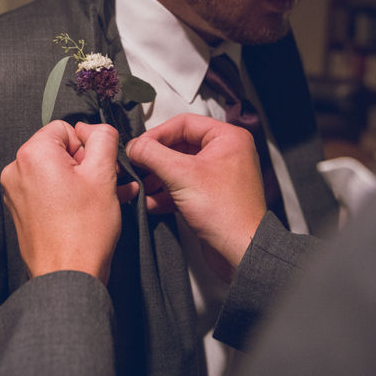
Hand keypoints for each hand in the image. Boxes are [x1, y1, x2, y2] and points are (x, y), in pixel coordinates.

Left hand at [0, 121, 120, 284]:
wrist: (68, 276)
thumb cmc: (85, 230)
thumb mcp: (104, 173)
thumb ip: (103, 138)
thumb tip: (94, 128)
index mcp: (33, 154)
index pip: (66, 128)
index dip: (88, 146)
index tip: (98, 169)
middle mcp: (17, 169)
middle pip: (60, 149)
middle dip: (86, 164)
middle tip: (105, 185)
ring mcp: (16, 192)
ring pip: (56, 171)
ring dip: (82, 180)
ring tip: (105, 199)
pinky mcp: (21, 210)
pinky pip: (47, 190)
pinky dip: (69, 194)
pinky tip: (90, 209)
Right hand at [126, 114, 265, 279]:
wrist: (241, 251)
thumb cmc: (226, 212)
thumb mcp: (181, 175)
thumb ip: (153, 155)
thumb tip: (134, 145)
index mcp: (228, 138)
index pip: (184, 124)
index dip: (157, 134)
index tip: (138, 146)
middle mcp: (226, 154)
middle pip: (180, 146)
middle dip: (155, 159)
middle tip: (136, 166)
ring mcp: (219, 177)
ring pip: (180, 169)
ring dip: (157, 178)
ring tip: (140, 186)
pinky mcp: (212, 198)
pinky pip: (184, 188)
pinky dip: (166, 194)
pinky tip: (149, 203)